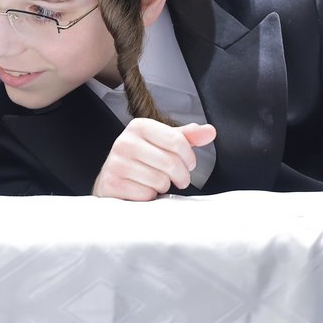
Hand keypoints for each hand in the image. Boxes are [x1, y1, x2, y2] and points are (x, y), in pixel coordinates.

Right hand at [92, 119, 216, 200]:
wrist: (112, 179)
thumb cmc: (142, 160)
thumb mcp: (163, 143)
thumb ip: (187, 137)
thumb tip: (210, 131)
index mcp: (139, 126)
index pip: (178, 141)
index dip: (189, 158)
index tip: (187, 164)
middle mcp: (125, 141)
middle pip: (171, 162)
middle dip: (180, 176)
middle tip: (177, 179)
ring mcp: (116, 162)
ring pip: (160, 180)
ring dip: (164, 186)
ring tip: (155, 182)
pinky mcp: (112, 183)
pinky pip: (146, 194)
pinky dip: (149, 197)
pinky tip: (142, 189)